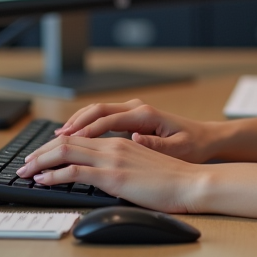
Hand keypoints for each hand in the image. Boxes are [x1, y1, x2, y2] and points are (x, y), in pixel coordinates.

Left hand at [16, 134, 204, 213]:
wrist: (191, 183)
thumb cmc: (173, 179)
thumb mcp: (144, 164)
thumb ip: (124, 162)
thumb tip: (106, 169)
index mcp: (121, 141)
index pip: (80, 137)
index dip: (57, 145)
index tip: (42, 155)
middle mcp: (113, 145)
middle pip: (68, 141)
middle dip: (42, 151)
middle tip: (26, 163)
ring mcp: (112, 159)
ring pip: (66, 151)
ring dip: (41, 161)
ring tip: (26, 170)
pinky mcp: (113, 176)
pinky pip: (74, 171)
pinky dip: (53, 174)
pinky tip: (42, 180)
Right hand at [55, 99, 218, 163]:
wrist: (205, 138)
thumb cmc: (193, 145)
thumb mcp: (178, 149)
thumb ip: (155, 144)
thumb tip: (134, 138)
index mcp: (145, 114)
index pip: (107, 120)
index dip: (85, 131)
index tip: (65, 141)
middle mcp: (137, 108)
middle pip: (97, 110)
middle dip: (73, 124)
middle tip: (52, 139)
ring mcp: (133, 111)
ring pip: (97, 111)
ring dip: (77, 122)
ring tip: (56, 138)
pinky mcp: (132, 118)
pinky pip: (103, 118)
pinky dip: (86, 125)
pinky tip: (74, 136)